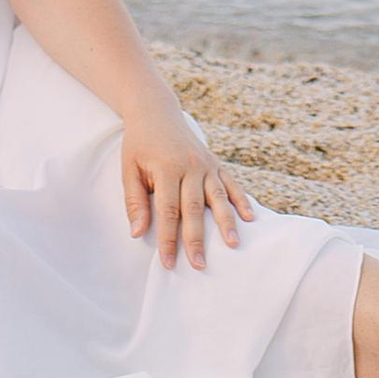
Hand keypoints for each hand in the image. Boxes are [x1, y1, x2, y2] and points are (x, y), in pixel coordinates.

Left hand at [119, 111, 255, 269]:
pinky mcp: (216, 162)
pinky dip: (241, 200)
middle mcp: (190, 166)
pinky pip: (231, 184)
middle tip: (199, 265)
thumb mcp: (129, 170)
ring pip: (218, 197)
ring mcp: (206, 164)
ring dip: (226, 223)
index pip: (168, 211)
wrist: (156, 112)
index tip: (168, 263)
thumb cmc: (139, 144)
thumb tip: (137, 233)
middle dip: (197, 239)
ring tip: (232, 245)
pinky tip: (250, 217)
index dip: (168, 239)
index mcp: (167, 168)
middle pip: (195, 208)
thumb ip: (135, 201)